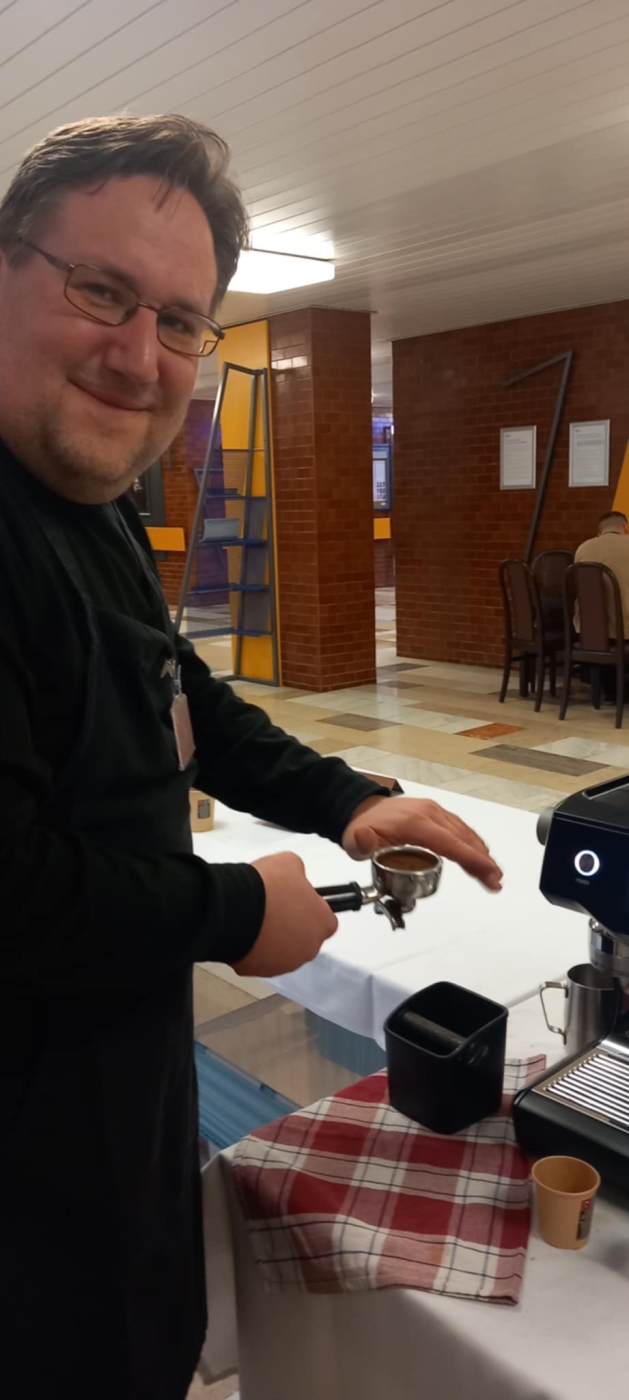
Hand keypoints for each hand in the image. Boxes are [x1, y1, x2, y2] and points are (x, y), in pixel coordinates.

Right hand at [232, 852, 338, 976]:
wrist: (235, 908)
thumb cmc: (267, 887)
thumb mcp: (290, 863)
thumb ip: (299, 874)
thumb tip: (295, 876)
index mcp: (323, 923)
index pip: (326, 920)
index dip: (311, 910)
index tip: (298, 902)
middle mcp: (309, 948)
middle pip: (305, 939)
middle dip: (292, 927)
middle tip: (275, 910)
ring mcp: (286, 963)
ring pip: (283, 952)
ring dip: (274, 939)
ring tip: (257, 919)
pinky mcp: (261, 971)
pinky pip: (261, 959)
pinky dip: (255, 948)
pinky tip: (246, 931)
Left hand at [342, 796, 502, 890]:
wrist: (365, 809)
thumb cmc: (364, 827)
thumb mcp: (356, 839)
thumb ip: (361, 843)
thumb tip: (365, 840)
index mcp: (415, 821)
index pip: (448, 841)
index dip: (470, 857)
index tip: (487, 870)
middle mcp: (430, 813)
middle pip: (462, 839)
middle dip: (482, 861)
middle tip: (496, 881)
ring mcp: (436, 812)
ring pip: (465, 834)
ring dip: (481, 855)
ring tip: (493, 876)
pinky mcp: (438, 815)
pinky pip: (460, 830)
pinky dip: (473, 845)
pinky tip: (481, 858)